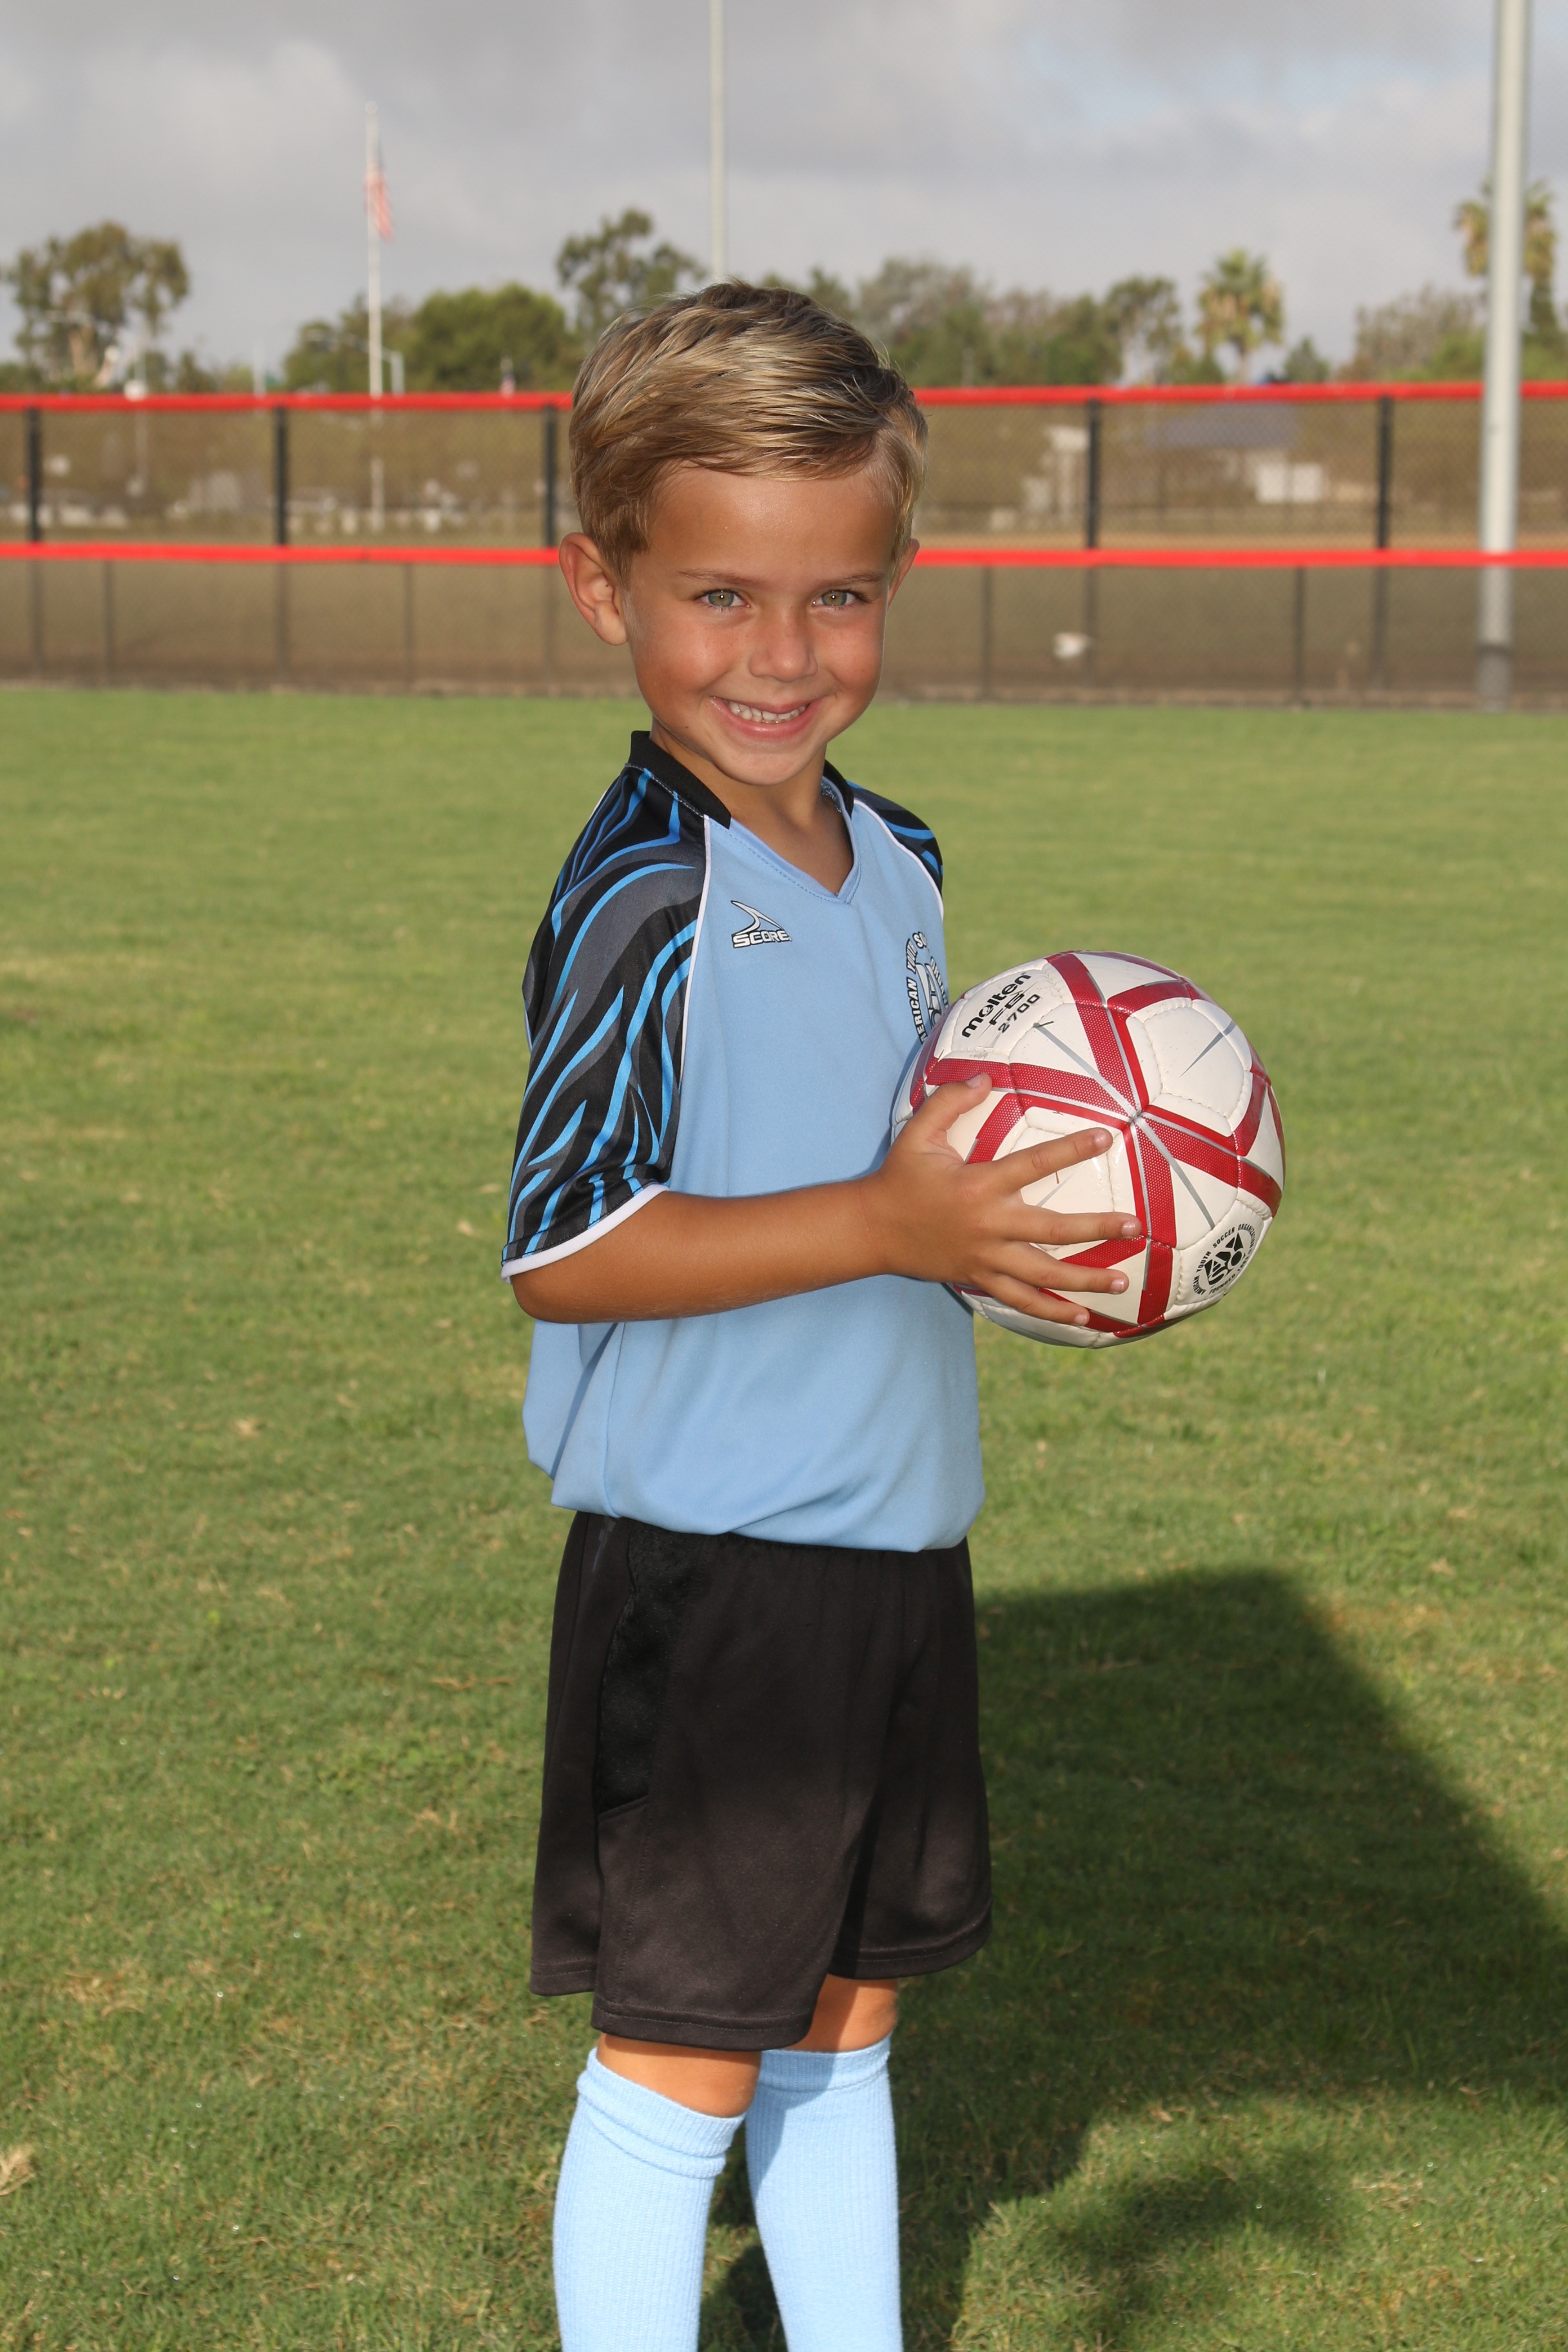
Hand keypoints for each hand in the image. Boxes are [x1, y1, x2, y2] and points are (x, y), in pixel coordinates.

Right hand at [860, 1076, 1140, 1327]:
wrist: (872, 1229)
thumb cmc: (898, 1177)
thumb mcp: (917, 1132)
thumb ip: (949, 1101)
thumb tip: (985, 1078)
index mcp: (979, 1184)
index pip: (1035, 1163)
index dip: (1072, 1149)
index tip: (1106, 1137)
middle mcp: (989, 1224)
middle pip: (1053, 1230)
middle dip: (1097, 1228)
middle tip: (1133, 1226)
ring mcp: (986, 1257)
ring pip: (1043, 1274)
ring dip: (1085, 1279)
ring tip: (1122, 1281)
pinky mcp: (979, 1278)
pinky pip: (1020, 1300)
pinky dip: (1051, 1311)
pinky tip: (1081, 1318)